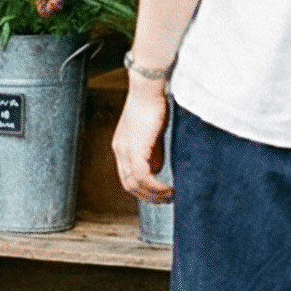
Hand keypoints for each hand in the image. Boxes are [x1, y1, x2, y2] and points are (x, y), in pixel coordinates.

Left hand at [112, 85, 172, 203]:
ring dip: (154, 194)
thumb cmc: (152, 106)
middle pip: (129, 185)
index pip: (127, 177)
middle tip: (166, 200)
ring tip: (170, 196)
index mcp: (121, 147)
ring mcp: (125, 151)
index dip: (143, 189)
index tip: (159, 193)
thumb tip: (156, 169)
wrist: (148, 90)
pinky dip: (155, 187)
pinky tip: (168, 189)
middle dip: (148, 196)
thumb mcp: (151, 135)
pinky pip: (143, 177)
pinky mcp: (134, 149)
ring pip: (135, 184)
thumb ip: (152, 152)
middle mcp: (119, 151)